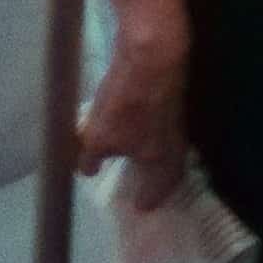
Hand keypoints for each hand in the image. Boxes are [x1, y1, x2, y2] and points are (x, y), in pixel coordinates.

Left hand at [75, 31, 189, 209]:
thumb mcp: (99, 138)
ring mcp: (175, 116)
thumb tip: (87, 170)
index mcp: (161, 158)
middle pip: (169, 167)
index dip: (150, 199)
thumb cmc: (126, 105)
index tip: (143, 207)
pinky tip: (135, 125)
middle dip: (158, 178)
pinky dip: (148, 130)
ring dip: (153, 152)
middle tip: (147, 184)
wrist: (151, 55)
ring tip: (136, 155)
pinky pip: (159, 123)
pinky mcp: (170, 95)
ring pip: (165, 143)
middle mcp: (174, 141)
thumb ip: (91, 158)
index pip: (160, 187)